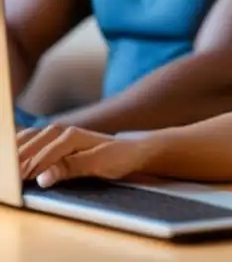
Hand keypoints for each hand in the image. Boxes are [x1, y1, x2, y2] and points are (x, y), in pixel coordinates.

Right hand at [17, 125, 151, 186]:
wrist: (133, 150)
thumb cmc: (119, 158)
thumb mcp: (99, 164)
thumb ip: (71, 168)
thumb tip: (42, 177)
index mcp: (72, 136)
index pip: (43, 154)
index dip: (28, 170)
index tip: (15, 184)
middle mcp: (63, 131)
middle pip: (31, 144)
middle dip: (16, 161)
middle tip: (6, 181)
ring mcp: (59, 134)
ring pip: (29, 140)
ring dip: (15, 153)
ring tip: (7, 172)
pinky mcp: (57, 140)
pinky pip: (32, 140)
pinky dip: (20, 146)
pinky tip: (12, 156)